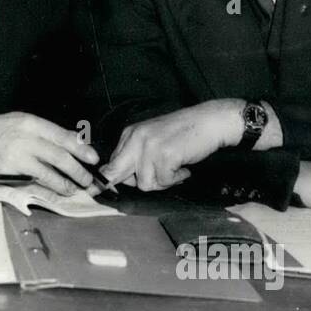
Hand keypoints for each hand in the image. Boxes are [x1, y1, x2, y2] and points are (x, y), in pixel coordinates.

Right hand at [0, 104, 98, 196]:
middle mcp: (24, 137)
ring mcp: (15, 154)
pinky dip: (48, 186)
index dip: (80, 148)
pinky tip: (56, 190)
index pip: (61, 135)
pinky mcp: (7, 170)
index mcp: (30, 122)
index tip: (93, 158)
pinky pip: (33, 180)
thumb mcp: (20, 122)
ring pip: (48, 170)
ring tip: (74, 188)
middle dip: (77, 169)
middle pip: (59, 154)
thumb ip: (44, 132)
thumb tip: (73, 141)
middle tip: (88, 178)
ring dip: (65, 181)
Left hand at [104, 100, 240, 190]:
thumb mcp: (153, 139)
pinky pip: (165, 181)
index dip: (108, 179)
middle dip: (129, 182)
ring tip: (175, 169)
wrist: (209, 121)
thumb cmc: (184, 132)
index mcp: (130, 134)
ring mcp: (149, 147)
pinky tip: (184, 167)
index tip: (101, 190)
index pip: (111, 162)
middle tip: (152, 180)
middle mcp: (136, 139)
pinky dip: (176, 179)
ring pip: (144, 183)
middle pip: (117, 173)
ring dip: (162, 182)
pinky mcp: (165, 155)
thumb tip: (122, 181)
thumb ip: (136, 156)